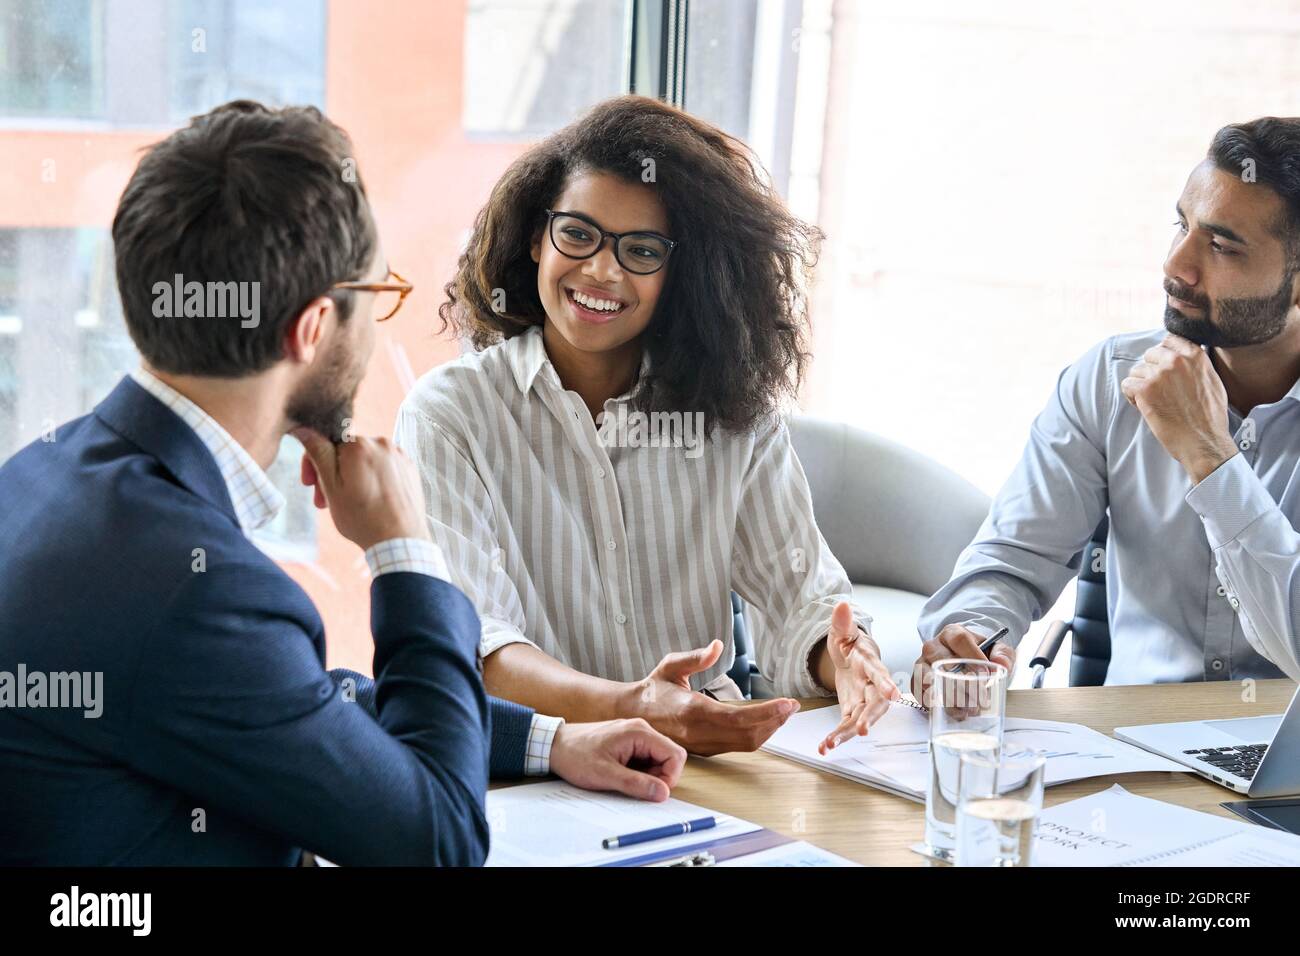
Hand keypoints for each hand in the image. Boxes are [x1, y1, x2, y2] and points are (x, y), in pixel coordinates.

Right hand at [294, 427, 430, 550]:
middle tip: (325, 501)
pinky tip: (370, 500)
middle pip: (346, 453)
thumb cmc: (363, 518)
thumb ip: (318, 454)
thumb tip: (304, 428)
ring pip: (365, 460)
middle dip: (332, 474)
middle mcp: (382, 443)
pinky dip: (372, 480)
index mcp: (359, 445)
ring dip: (352, 478)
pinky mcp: (409, 468)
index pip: (326, 443)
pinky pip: (383, 467)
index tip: (310, 484)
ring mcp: (399, 455)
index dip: (314, 464)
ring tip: (348, 504)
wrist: (401, 542)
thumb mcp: (331, 487)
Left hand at [549, 718, 686, 801]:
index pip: (675, 755)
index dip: (670, 777)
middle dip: (658, 777)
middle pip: (668, 757)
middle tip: (636, 788)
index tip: (655, 792)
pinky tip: (620, 775)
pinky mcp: (628, 742)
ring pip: (657, 760)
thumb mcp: (605, 775)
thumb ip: (636, 784)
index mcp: (639, 732)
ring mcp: (634, 735)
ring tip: (623, 780)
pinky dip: (639, 772)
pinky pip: (645, 759)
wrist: (554, 745)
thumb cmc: (575, 755)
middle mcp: (641, 730)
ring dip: (647, 775)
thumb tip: (663, 793)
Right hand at [626, 640, 799, 755]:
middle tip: (792, 706)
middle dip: (775, 721)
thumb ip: (694, 657)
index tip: (787, 703)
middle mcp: (699, 732)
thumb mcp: (670, 666)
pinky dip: (756, 734)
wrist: (632, 716)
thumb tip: (717, 646)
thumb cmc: (653, 689)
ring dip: (769, 729)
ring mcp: (702, 744)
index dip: (767, 713)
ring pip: (745, 744)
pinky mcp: (705, 749)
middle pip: (748, 735)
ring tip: (783, 713)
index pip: (738, 718)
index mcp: (692, 711)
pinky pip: (737, 746)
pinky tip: (765, 721)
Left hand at [817, 602, 900, 753]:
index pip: (881, 674)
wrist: (853, 658)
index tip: (893, 695)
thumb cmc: (852, 644)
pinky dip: (837, 737)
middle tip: (862, 730)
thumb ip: (842, 622)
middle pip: (876, 704)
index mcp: (870, 664)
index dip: (887, 684)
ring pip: (861, 719)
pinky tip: (824, 747)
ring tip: (830, 744)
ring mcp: (863, 700)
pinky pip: (847, 726)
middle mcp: (872, 686)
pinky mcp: (853, 710)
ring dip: (847, 733)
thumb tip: (842, 605)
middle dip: (870, 717)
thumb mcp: (843, 631)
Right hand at [911, 624, 1016, 703]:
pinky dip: (938, 706)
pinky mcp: (916, 680)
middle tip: (981, 699)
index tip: (987, 674)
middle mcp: (933, 646)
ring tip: (969, 710)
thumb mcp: (995, 649)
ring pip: (929, 680)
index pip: (960, 641)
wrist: (963, 659)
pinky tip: (956, 712)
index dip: (973, 657)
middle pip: (942, 662)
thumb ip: (1003, 654)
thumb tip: (1001, 664)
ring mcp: (922, 663)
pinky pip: (921, 693)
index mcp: (952, 633)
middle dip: (963, 684)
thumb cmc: (978, 653)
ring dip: (950, 698)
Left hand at [1119, 334, 1238, 482]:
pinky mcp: (1145, 389)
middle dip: (1151, 370)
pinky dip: (1132, 396)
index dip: (1163, 354)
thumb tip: (1183, 355)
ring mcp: (1159, 374)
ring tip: (1154, 400)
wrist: (1204, 440)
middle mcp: (1176, 360)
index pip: (1169, 340)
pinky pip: (1127, 384)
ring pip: (1137, 370)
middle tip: (1159, 389)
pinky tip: (1144, 406)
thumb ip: (1196, 364)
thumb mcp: (1212, 380)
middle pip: (1150, 354)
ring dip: (1141, 385)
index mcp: (1195, 355)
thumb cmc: (1210, 416)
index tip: (1163, 367)